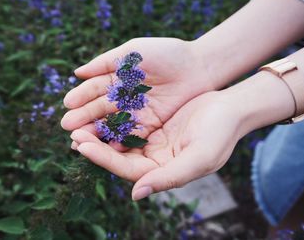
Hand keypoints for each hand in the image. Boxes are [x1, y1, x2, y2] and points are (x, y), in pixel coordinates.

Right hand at [61, 37, 213, 134]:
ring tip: (80, 139)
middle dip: (84, 117)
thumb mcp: (134, 52)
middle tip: (67, 126)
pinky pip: (131, 134)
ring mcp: (136, 113)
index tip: (67, 104)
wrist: (199, 66)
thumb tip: (77, 72)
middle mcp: (123, 98)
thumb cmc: (167, 53)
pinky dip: (118, 140)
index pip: (94, 89)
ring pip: (112, 124)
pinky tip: (106, 145)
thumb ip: (105, 61)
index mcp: (116, 79)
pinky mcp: (150, 125)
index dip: (81, 96)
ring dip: (96, 132)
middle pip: (100, 109)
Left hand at [69, 91, 245, 199]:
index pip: (127, 170)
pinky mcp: (153, 126)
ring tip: (78, 121)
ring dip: (100, 131)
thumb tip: (135, 195)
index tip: (82, 146)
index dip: (103, 159)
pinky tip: (98, 108)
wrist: (231, 109)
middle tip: (73, 133)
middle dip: (95, 145)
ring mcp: (152, 143)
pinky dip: (113, 118)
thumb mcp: (198, 158)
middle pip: (118, 156)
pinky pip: (128, 123)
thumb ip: (168, 179)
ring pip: (120, 139)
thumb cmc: (220, 134)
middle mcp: (154, 161)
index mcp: (163, 173)